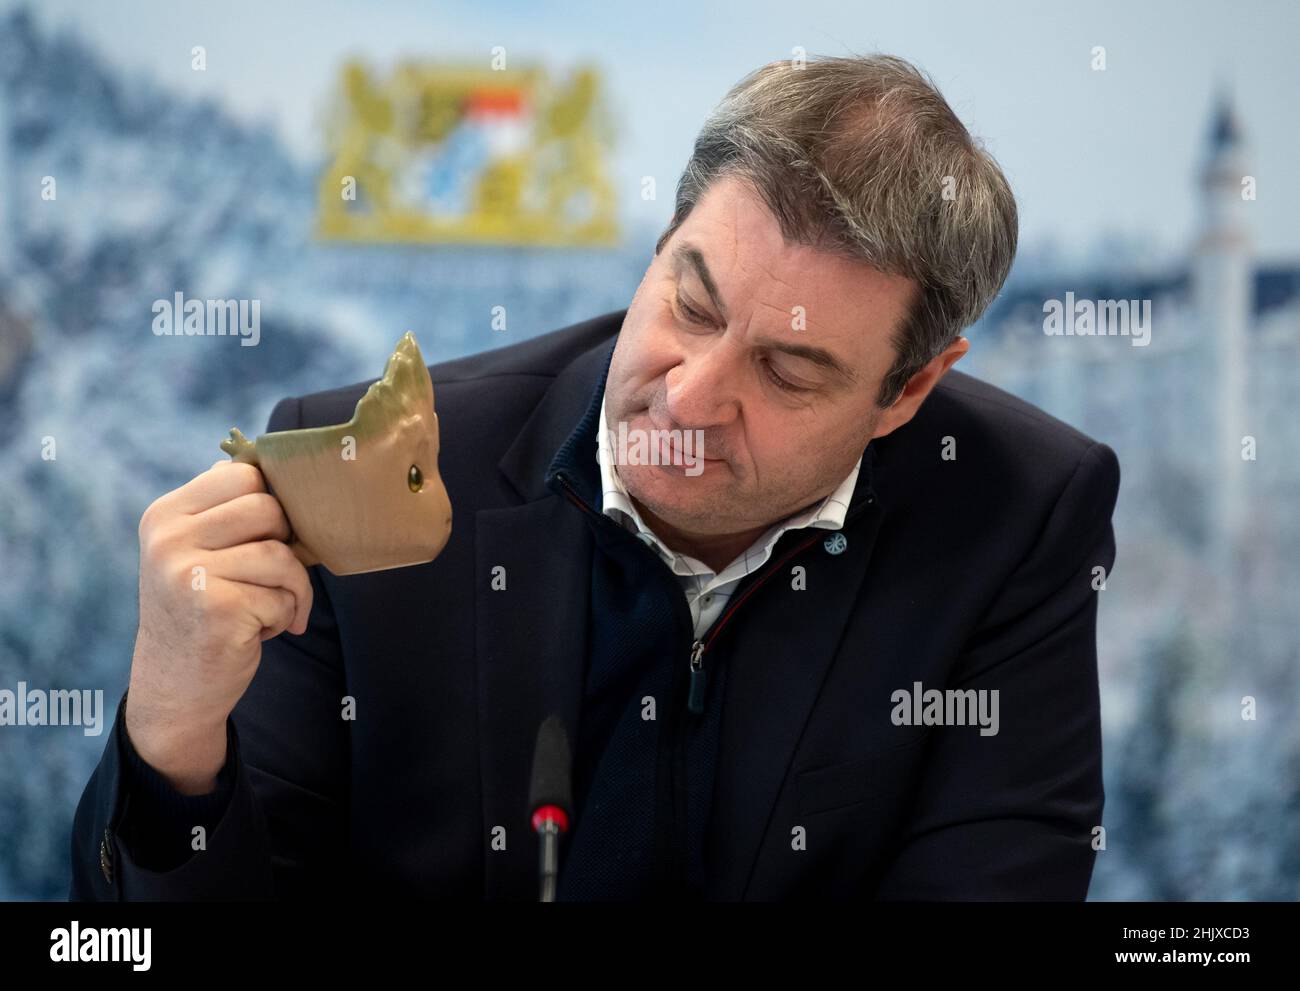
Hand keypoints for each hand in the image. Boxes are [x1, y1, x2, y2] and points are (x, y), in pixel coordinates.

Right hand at [125, 460, 313, 794]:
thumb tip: (297, 477)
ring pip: (281, 555)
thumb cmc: (205, 610)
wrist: (175, 687)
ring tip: (270, 610)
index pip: (242, 474)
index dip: (272, 502)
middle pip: (267, 508)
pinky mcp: (216, 609)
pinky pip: (283, 596)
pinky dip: (285, 617)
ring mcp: (186, 573)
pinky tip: (258, 632)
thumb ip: (234, 514)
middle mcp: (168, 538)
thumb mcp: (202, 552)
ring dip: (292, 589)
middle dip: (286, 545)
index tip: (270, 536)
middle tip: (274, 579)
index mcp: (166, 514)